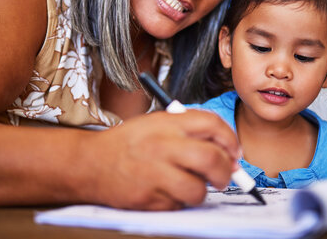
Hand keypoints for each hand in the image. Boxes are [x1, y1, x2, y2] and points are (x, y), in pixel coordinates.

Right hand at [77, 109, 239, 209]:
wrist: (91, 163)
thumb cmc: (130, 143)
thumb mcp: (158, 123)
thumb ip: (190, 132)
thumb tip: (227, 151)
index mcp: (167, 122)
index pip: (212, 124)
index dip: (230, 140)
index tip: (234, 152)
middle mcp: (162, 145)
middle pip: (212, 158)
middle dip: (226, 172)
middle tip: (224, 177)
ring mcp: (155, 173)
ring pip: (198, 189)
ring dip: (201, 191)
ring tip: (190, 185)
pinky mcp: (148, 198)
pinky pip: (178, 205)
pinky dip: (178, 201)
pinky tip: (166, 191)